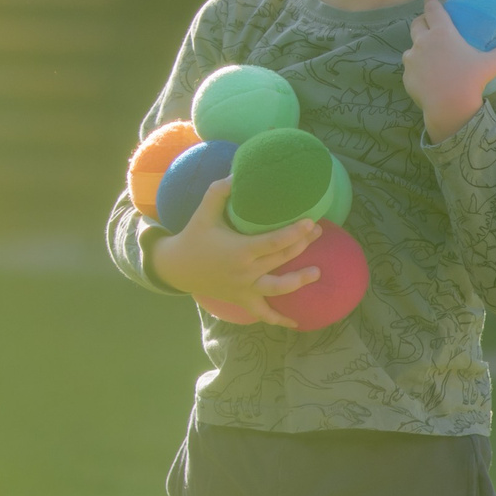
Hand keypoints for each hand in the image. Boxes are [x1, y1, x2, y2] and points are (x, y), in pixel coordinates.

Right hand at [148, 179, 321, 327]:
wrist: (177, 267)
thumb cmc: (194, 236)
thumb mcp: (204, 211)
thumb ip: (221, 191)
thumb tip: (239, 172)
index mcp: (239, 250)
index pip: (274, 242)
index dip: (295, 233)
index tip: (311, 222)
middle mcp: (245, 272)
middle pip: (281, 259)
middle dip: (303, 245)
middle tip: (319, 232)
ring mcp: (244, 288)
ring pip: (277, 288)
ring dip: (299, 281)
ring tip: (317, 272)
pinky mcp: (242, 299)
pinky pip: (262, 313)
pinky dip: (278, 320)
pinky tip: (296, 323)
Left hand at [403, 0, 495, 143]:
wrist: (449, 108)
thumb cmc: (470, 82)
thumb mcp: (491, 64)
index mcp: (442, 33)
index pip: (432, 10)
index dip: (431, 3)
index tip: (431, 0)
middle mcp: (422, 41)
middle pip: (416, 24)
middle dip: (421, 21)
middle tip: (428, 24)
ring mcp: (412, 59)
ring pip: (411, 48)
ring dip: (417, 48)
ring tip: (427, 55)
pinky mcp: (406, 76)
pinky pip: (410, 68)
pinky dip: (416, 69)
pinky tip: (426, 77)